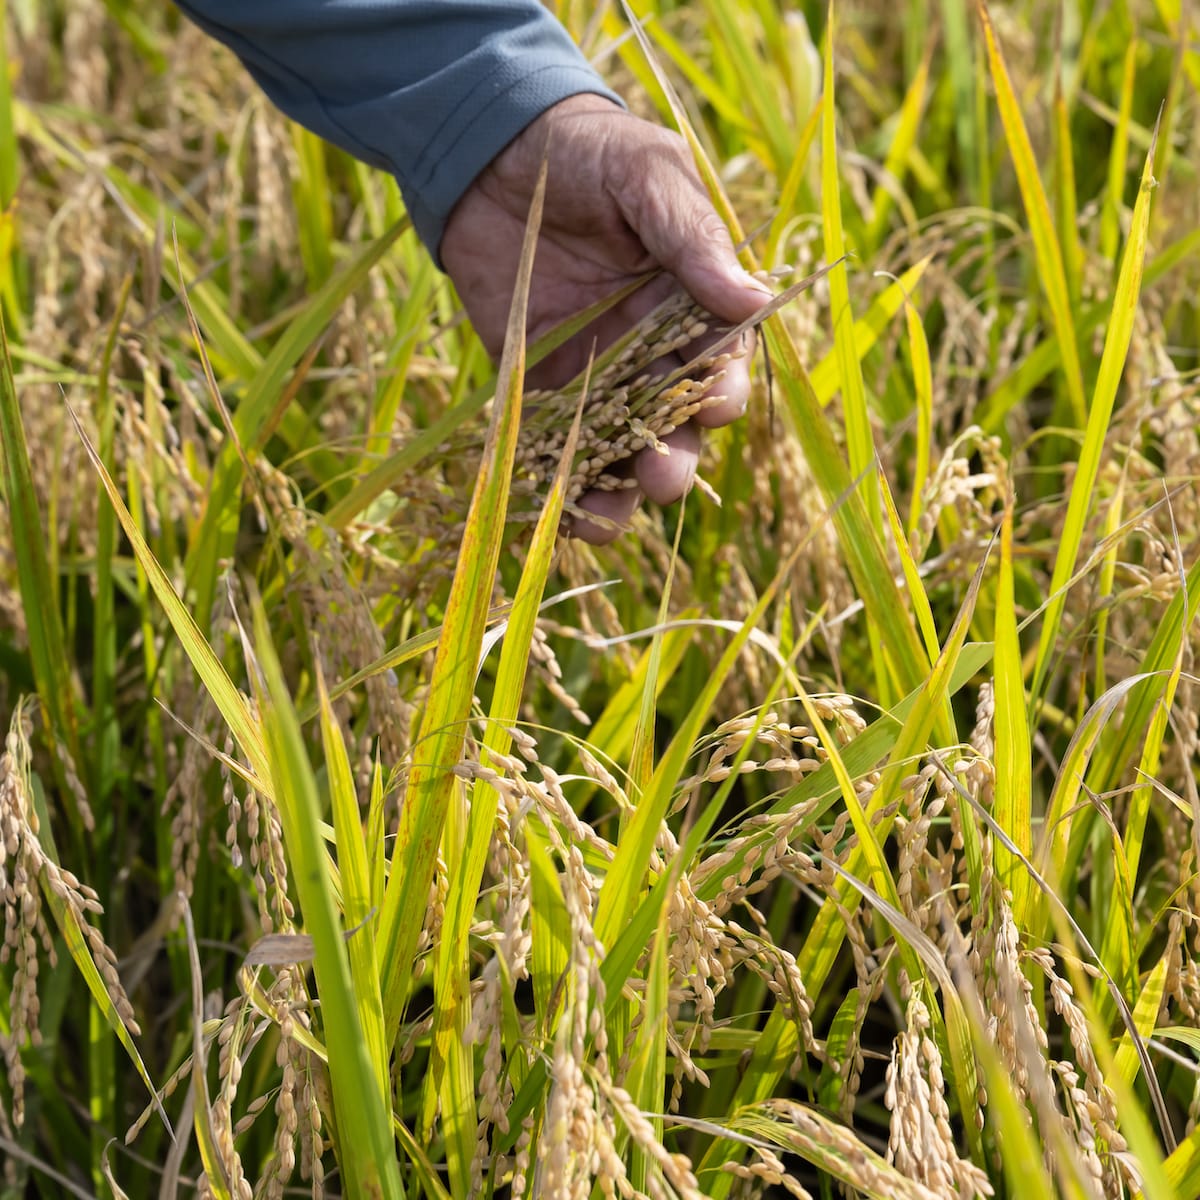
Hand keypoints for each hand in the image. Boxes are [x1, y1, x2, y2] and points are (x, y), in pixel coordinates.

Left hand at [441, 94, 771, 543]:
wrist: (496, 151)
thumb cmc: (591, 153)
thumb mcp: (650, 178)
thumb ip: (693, 239)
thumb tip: (752, 297)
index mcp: (692, 307)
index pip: (721, 364)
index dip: (722, 391)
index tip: (715, 405)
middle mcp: (650, 352)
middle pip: (674, 425)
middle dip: (673, 459)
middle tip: (662, 477)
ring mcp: (595, 375)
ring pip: (618, 450)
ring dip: (617, 490)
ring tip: (605, 520)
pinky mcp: (539, 386)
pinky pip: (553, 443)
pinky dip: (556, 481)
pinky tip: (555, 510)